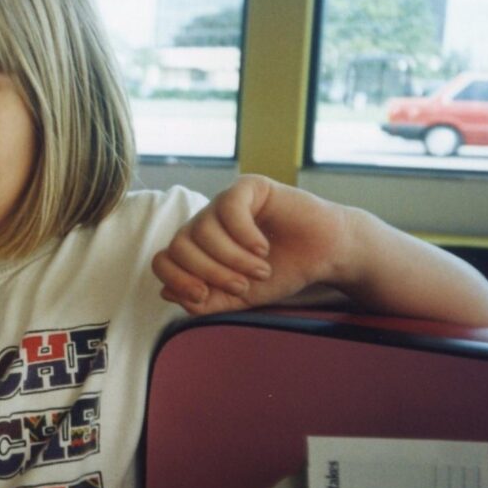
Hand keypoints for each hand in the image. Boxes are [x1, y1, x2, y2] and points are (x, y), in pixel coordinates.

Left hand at [152, 175, 351, 314]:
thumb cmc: (282, 272)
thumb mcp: (239, 298)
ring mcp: (223, 203)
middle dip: (209, 273)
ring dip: (233, 259)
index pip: (163, 260)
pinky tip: (263, 247)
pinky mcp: (246, 186)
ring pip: (202, 231)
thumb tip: (165, 293)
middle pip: (178, 246)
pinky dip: (244, 235)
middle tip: (243, 285)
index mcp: (198, 249)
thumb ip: (204, 301)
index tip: (204, 295)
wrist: (324, 255)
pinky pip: (228, 209)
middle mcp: (205, 223)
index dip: (176, 280)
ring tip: (262, 269)